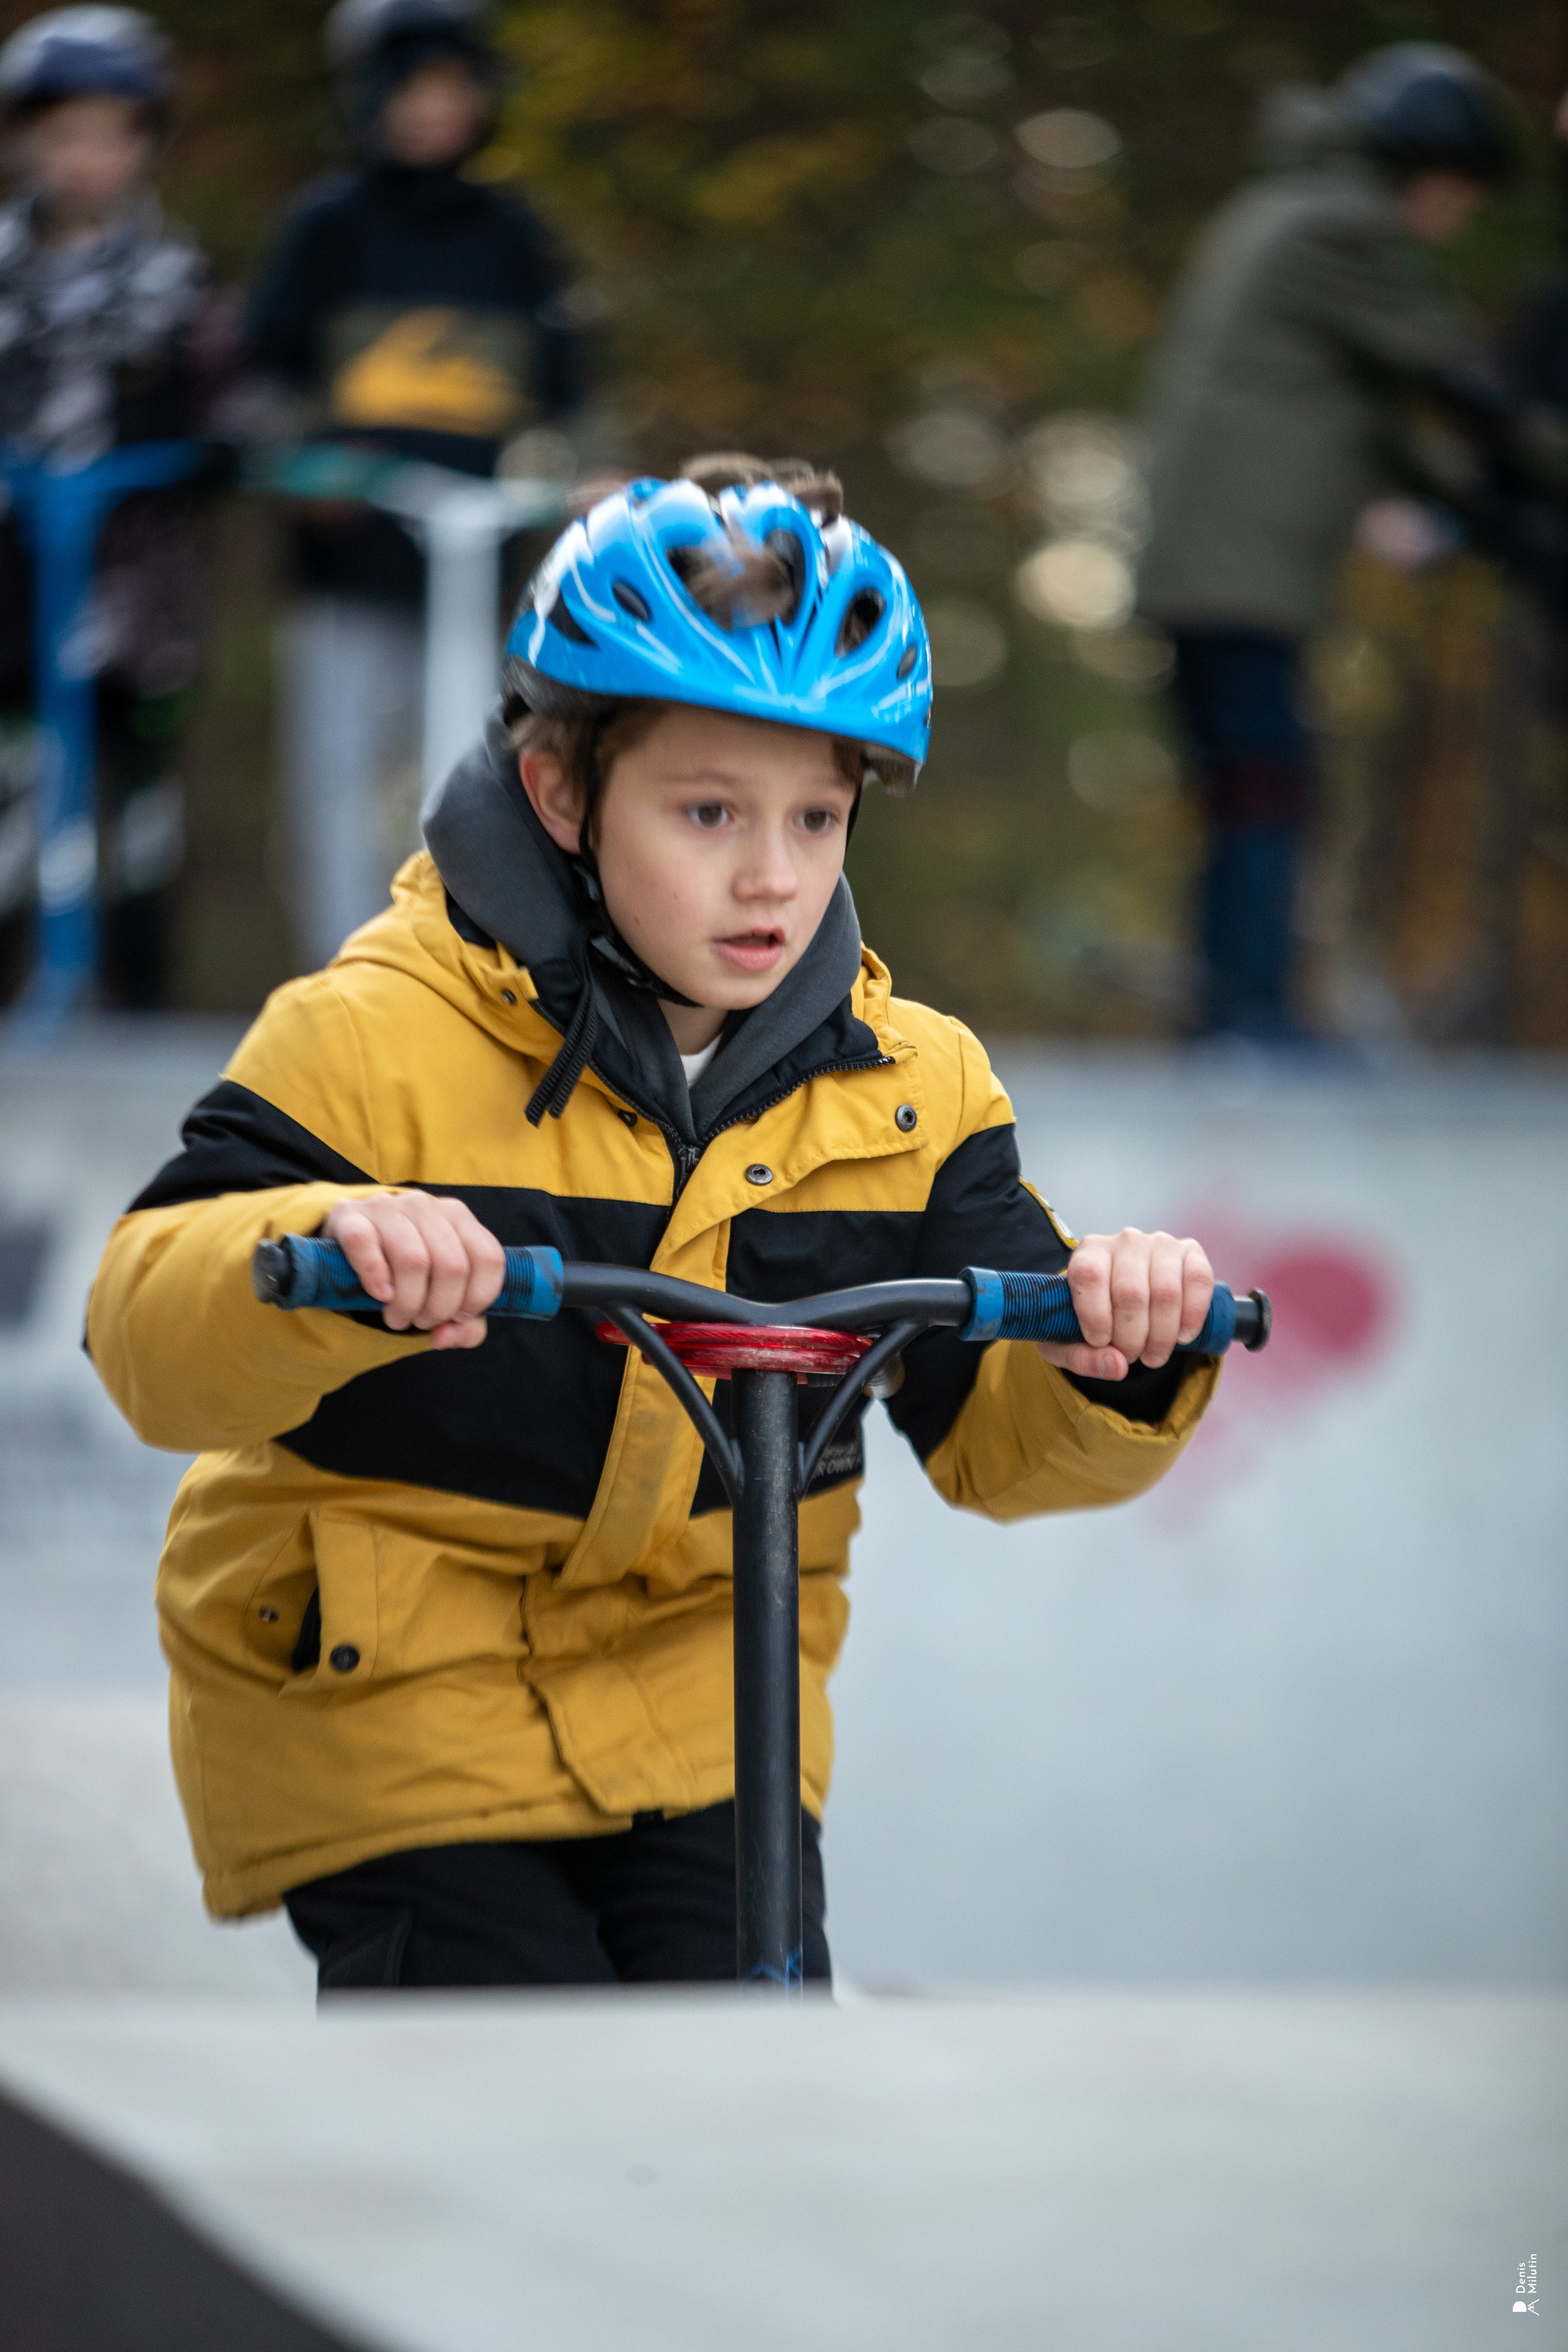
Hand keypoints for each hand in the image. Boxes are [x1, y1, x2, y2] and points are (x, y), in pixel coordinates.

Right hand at [322, 1193, 504, 1350]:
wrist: (355, 1240)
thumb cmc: (408, 1271)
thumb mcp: (444, 1293)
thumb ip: (464, 1324)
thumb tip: (444, 1338)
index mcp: (458, 1217)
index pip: (488, 1258)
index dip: (478, 1298)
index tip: (459, 1316)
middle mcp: (426, 1206)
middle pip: (452, 1266)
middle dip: (439, 1308)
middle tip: (421, 1321)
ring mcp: (387, 1207)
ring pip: (414, 1261)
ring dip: (407, 1303)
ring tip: (397, 1317)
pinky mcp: (350, 1215)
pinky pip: (365, 1244)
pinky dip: (375, 1277)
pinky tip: (380, 1295)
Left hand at [1040, 1228, 1213, 1381]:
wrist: (1126, 1301)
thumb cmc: (1092, 1320)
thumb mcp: (1070, 1343)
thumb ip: (1082, 1358)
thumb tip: (1117, 1366)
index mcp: (1089, 1253)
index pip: (1089, 1275)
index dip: (1095, 1315)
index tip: (1100, 1342)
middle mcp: (1125, 1241)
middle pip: (1130, 1292)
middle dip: (1131, 1337)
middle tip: (1131, 1356)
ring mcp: (1161, 1244)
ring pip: (1166, 1292)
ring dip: (1162, 1335)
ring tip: (1154, 1356)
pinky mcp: (1191, 1252)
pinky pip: (1198, 1280)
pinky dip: (1193, 1315)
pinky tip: (1183, 1337)